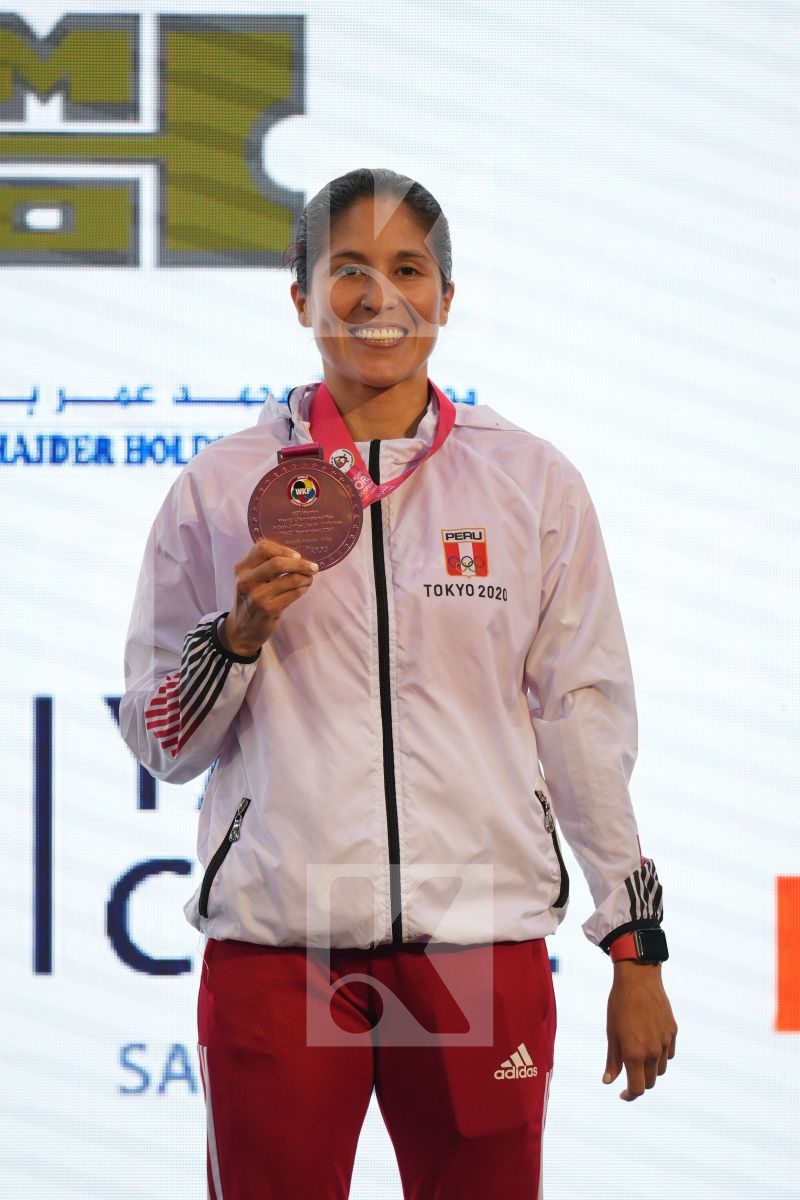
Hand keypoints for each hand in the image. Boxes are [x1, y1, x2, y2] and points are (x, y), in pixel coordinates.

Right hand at [220, 539, 317, 655]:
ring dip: (305, 577)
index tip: (297, 555)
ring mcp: (257, 596)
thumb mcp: (250, 579)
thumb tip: (296, 555)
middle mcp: (247, 581)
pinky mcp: (269, 609)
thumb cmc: (251, 600)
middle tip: (313, 567)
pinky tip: (304, 588)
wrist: (242, 630)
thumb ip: (265, 565)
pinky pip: (293, 594)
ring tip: (309, 578)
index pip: (262, 548)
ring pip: (290, 579)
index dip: (283, 549)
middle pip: (278, 562)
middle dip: (300, 563)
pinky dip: (302, 589)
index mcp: (242, 569)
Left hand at [603, 962, 676, 1100]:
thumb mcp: (611, 1033)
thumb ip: (612, 1060)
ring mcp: (665, 1042)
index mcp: (635, 1054)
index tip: (623, 1094)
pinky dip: (660, 1055)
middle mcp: (653, 1052)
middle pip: (650, 1081)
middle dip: (639, 1082)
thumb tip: (608, 1081)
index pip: (638, 1089)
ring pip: (661, 1068)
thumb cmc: (619, 1005)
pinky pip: (669, 1053)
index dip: (630, 1095)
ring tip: (638, 1055)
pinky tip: (650, 1043)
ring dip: (650, 1069)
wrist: (638, 979)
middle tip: (628, 1074)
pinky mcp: (673, 1032)